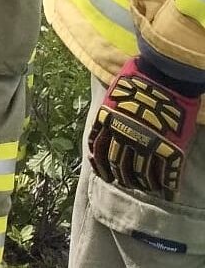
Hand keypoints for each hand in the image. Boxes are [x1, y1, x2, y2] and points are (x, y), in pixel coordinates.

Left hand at [88, 56, 200, 199]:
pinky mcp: (169, 147)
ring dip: (141, 183)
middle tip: (124, 182)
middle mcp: (123, 136)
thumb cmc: (140, 76)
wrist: (166, 74)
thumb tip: (107, 122)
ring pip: (139, 173)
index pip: (98, 150)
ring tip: (144, 188)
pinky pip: (165, 172)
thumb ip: (110, 111)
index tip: (103, 173)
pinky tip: (167, 193)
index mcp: (108, 122)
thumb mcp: (115, 93)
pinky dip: (166, 186)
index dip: (99, 164)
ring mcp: (147, 143)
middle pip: (117, 165)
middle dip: (119, 176)